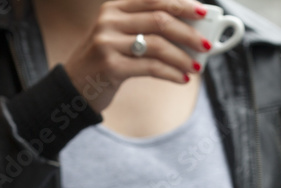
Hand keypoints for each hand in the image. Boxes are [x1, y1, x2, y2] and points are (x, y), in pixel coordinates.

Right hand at [63, 0, 209, 112]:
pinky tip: (181, 79)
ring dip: (182, 57)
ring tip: (196, 68)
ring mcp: (107, 43)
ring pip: (157, 44)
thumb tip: (190, 32)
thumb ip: (146, 29)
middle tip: (206, 45)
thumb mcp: (119, 38)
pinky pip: (150, 67)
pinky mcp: (110, 66)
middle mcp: (109, 21)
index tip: (204, 12)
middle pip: (160, 19)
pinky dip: (171, 73)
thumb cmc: (105, 62)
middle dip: (188, 32)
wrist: (74, 88)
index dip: (182, 3)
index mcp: (114, 8)